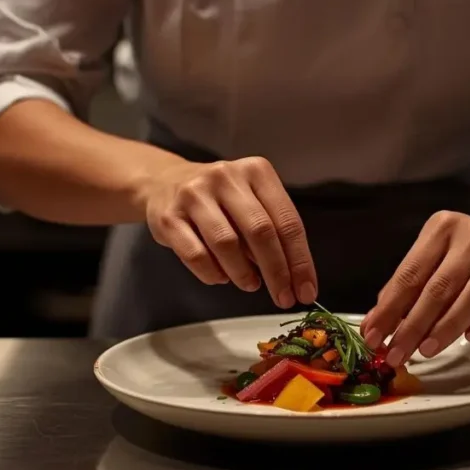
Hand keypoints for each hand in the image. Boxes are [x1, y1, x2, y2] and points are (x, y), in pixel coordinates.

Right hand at [142, 156, 316, 307]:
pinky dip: (212, 273)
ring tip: (250, 284)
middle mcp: (226, 177)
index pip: (287, 221)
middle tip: (283, 298)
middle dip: (277, 272)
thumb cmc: (220, 199)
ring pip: (227, 244)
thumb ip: (271, 231)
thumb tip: (292, 278)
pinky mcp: (169, 216)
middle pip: (260, 232)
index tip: (306, 290)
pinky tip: (220, 277)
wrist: (164, 181)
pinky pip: (195, 255)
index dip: (300, 260)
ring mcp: (194, 194)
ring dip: (243, 274)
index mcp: (256, 171)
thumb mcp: (251, 202)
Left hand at [360, 210, 469, 366]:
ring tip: (426, 350)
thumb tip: (373, 326)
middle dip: (414, 325)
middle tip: (397, 353)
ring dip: (447, 326)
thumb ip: (401, 290)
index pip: (410, 273)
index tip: (373, 337)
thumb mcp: (429, 258)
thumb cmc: (460, 254)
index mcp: (441, 228)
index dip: (389, 309)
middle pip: (440, 287)